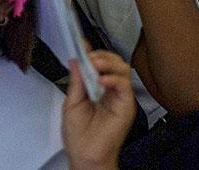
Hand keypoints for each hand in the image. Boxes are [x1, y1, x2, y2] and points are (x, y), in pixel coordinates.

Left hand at [62, 50, 134, 169]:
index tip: (81, 43)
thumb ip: (76, 81)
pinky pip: (125, 86)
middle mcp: (110, 91)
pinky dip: (114, 79)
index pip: (99, 65)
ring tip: (95, 64)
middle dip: (101, 55)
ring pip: (123, 70)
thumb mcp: (72, 102)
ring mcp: (119, 97)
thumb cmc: (78, 135)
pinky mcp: (126, 106)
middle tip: (89, 56)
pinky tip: (102, 81)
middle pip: (114, 63)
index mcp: (97, 88)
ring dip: (108, 63)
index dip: (92, 53)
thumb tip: (76, 60)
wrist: (85, 155)